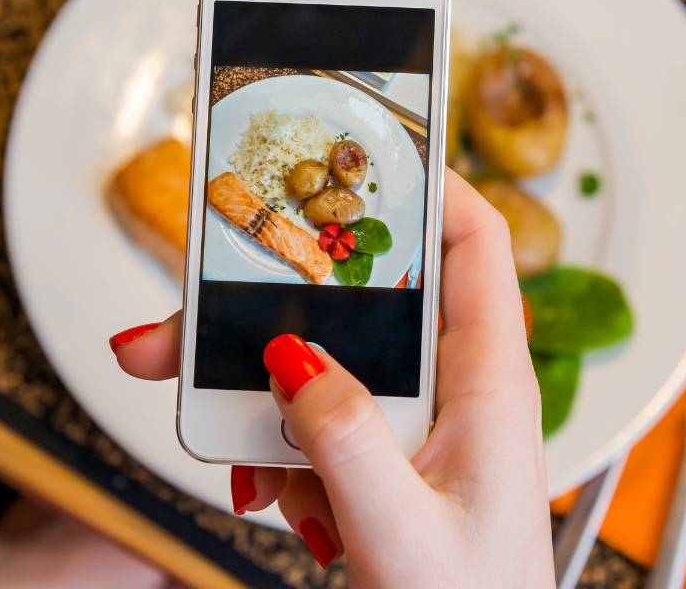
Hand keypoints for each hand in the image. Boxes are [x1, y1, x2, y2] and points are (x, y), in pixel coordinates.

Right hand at [111, 170, 553, 585]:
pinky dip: (278, 452)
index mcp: (488, 384)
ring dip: (264, 397)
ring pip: (323, 366)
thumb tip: (293, 358)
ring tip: (230, 437)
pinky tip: (281, 499)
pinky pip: (311, 423)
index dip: (427, 184)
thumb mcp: (404, 534)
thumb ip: (346, 444)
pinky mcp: (380, 459)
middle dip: (279, 306)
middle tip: (197, 309)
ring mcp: (412, 425)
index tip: (357, 151)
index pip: (473, 245)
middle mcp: (451, 390)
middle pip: (365, 302)